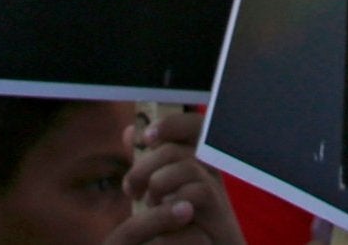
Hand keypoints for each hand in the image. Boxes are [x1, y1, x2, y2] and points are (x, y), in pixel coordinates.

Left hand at [111, 110, 242, 244]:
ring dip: (159, 183)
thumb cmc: (182, 223)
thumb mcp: (161, 188)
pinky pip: (198, 193)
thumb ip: (147, 161)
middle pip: (179, 147)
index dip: (171, 124)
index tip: (146, 138)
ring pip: (189, 167)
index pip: (194, 125)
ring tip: (148, 203)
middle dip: (146, 165)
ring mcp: (217, 191)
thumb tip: (129, 132)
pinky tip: (161, 215)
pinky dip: (172, 203)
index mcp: (198, 160)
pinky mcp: (219, 213)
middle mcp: (211, 171)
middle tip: (130, 189)